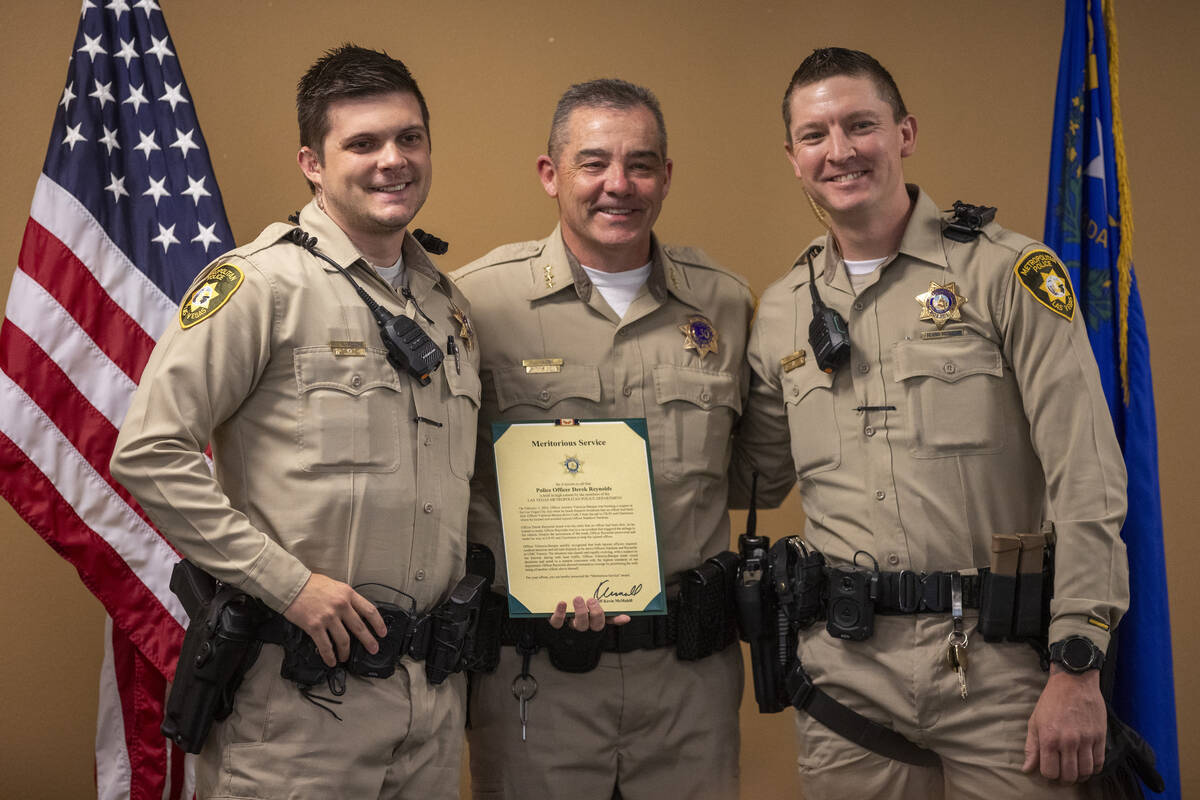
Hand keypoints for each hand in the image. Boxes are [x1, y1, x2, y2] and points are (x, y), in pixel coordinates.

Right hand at [282, 573, 387, 666]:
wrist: (291, 585)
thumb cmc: (311, 584)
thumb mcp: (335, 586)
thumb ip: (346, 598)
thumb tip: (354, 611)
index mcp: (348, 594)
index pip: (369, 611)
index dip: (378, 624)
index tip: (382, 633)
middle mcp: (341, 606)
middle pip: (359, 628)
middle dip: (368, 641)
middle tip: (373, 649)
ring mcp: (328, 617)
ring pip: (344, 640)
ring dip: (346, 652)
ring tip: (345, 657)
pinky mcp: (315, 626)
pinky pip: (325, 646)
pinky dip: (329, 656)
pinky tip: (331, 661)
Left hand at [548, 596, 631, 631]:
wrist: (544, 603)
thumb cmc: (569, 597)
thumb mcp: (584, 594)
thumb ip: (596, 593)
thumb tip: (614, 593)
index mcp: (593, 616)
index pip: (609, 619)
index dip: (617, 620)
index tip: (625, 616)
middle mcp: (584, 622)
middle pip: (595, 625)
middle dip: (596, 613)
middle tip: (592, 600)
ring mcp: (570, 623)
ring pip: (579, 625)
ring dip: (580, 613)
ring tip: (578, 598)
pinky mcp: (555, 622)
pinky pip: (558, 623)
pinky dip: (560, 614)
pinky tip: (561, 603)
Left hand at [1022, 665, 1105, 782]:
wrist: (1073, 682)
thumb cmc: (1051, 701)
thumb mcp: (1035, 722)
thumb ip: (1031, 748)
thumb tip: (1027, 769)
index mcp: (1049, 738)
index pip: (1050, 772)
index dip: (1049, 776)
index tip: (1050, 771)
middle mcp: (1068, 742)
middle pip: (1069, 775)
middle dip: (1064, 779)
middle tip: (1063, 775)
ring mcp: (1086, 740)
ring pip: (1086, 772)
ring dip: (1080, 776)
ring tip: (1075, 771)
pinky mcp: (1100, 736)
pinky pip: (1100, 762)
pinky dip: (1094, 768)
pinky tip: (1087, 764)